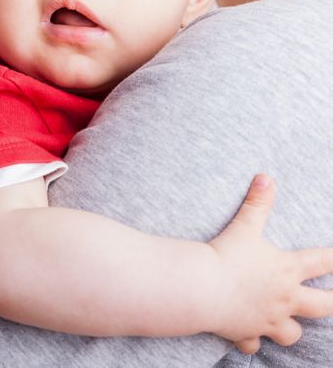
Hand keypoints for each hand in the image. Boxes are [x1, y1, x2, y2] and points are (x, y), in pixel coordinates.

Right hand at [208, 174, 332, 352]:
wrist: (200, 288)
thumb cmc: (224, 256)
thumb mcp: (244, 227)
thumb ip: (257, 203)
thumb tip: (265, 177)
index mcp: (287, 270)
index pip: (324, 262)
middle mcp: (284, 298)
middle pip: (323, 306)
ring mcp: (267, 319)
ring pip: (293, 334)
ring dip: (291, 329)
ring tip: (286, 322)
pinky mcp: (246, 332)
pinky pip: (253, 343)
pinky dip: (251, 340)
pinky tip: (247, 334)